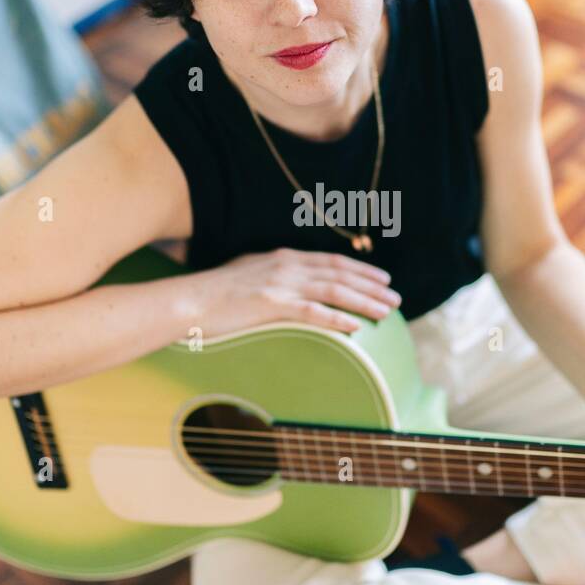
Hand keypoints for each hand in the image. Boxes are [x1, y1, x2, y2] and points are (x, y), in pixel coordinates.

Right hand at [176, 247, 401, 338]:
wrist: (189, 300)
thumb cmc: (215, 293)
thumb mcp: (249, 274)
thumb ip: (273, 275)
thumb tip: (289, 287)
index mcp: (284, 257)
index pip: (332, 261)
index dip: (361, 269)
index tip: (382, 278)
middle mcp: (287, 265)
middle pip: (340, 274)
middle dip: (371, 286)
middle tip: (396, 298)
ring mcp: (281, 284)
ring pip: (334, 291)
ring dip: (364, 301)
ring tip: (386, 311)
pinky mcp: (272, 305)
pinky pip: (313, 312)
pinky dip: (337, 318)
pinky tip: (356, 326)